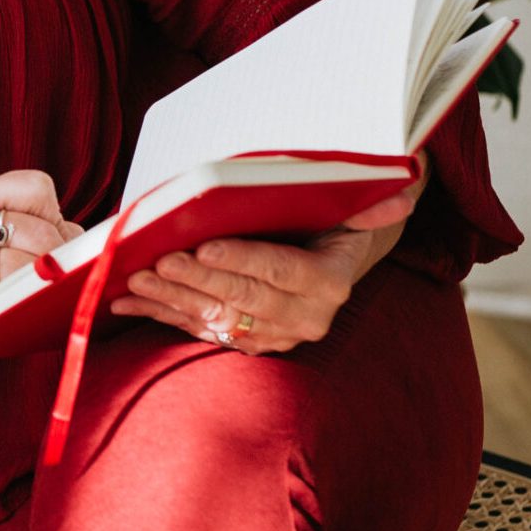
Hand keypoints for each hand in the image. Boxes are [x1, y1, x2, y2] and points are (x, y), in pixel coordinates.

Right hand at [0, 169, 84, 369]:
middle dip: (57, 260)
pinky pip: (11, 300)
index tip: (47, 240)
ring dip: (41, 289)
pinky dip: (21, 311)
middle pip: (41, 233)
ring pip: (31, 269)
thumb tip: (85, 245)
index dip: (53, 217)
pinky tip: (6, 314)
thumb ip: (26, 226)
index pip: (37, 188)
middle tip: (45, 278)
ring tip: (25, 297)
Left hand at [109, 170, 426, 353]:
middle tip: (160, 260)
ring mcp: (276, 334)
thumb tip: (404, 189)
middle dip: (198, 279)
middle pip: (244, 297)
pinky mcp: (250, 341)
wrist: (340, 259)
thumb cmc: (335, 221)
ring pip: (217, 317)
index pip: (282, 270)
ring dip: (172, 300)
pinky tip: (127, 305)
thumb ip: (371, 204)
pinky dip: (161, 316)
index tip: (205, 245)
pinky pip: (200, 330)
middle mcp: (306, 317)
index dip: (243, 260)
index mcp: (330, 283)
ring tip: (135, 281)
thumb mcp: (355, 209)